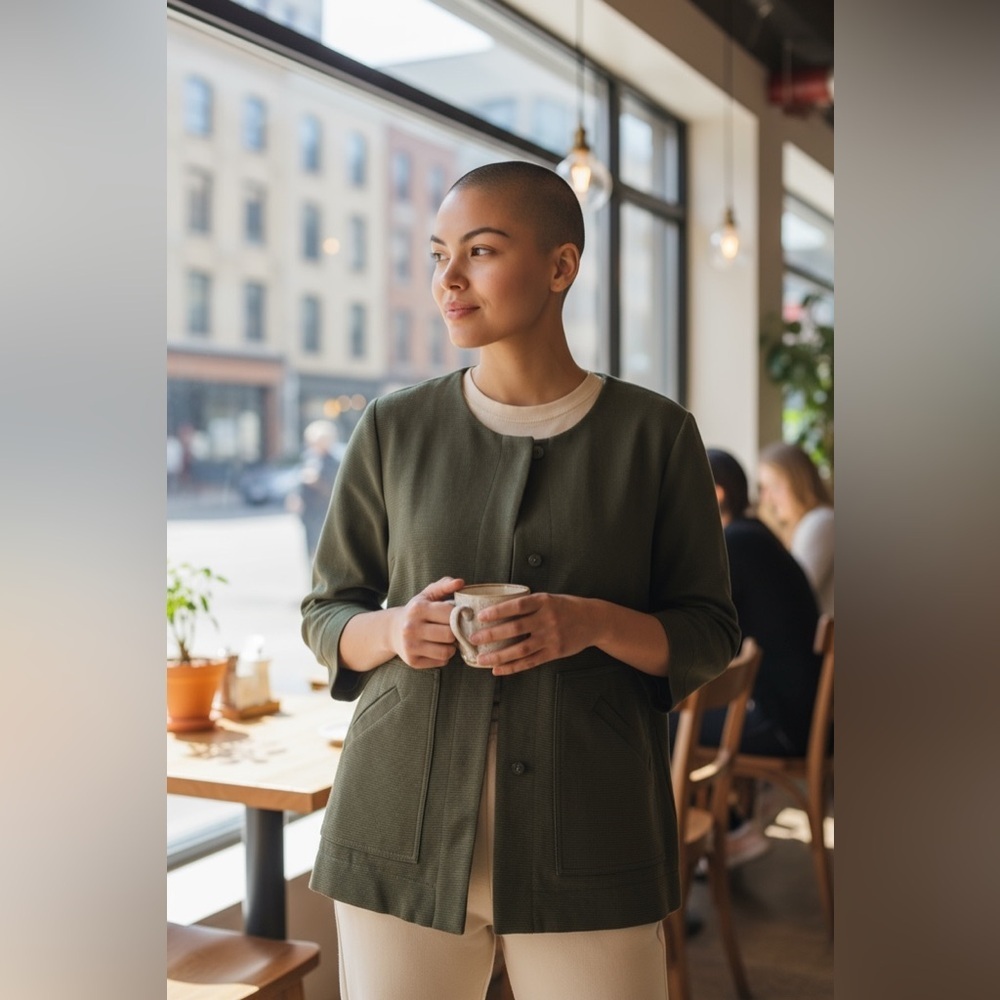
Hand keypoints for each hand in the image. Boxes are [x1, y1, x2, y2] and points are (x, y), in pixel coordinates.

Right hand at [390, 576, 465, 668]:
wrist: (392, 630)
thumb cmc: (417, 611)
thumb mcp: (427, 595)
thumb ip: (444, 585)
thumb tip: (460, 582)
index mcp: (417, 609)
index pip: (450, 614)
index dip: (459, 616)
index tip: (460, 616)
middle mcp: (411, 628)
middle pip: (449, 634)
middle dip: (455, 632)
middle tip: (453, 630)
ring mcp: (410, 646)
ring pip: (446, 651)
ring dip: (452, 646)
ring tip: (447, 640)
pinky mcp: (412, 661)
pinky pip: (441, 661)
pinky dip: (444, 656)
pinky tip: (438, 648)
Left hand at [469, 593, 596, 675]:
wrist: (593, 620)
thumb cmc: (567, 607)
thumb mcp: (549, 598)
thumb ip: (528, 604)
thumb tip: (498, 608)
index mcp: (543, 602)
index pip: (516, 606)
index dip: (498, 611)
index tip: (481, 616)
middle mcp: (547, 619)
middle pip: (515, 629)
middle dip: (492, 635)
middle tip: (474, 639)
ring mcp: (551, 637)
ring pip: (521, 649)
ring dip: (499, 655)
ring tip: (481, 659)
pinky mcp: (554, 652)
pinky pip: (530, 662)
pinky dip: (512, 667)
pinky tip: (498, 670)